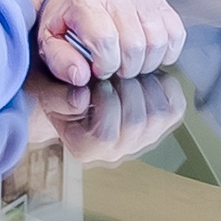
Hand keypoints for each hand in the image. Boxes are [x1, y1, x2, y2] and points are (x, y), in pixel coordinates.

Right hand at [26, 64, 193, 166]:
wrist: (71, 87)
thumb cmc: (58, 89)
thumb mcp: (47, 92)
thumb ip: (58, 97)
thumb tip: (81, 98)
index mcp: (86, 149)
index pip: (105, 134)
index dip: (104, 98)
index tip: (95, 79)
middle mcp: (116, 151)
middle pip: (136, 122)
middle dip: (127, 87)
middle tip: (114, 70)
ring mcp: (140, 140)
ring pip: (158, 114)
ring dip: (145, 85)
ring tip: (127, 72)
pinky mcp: (160, 124)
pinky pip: (174, 105)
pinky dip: (163, 85)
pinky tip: (142, 77)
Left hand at [38, 0, 182, 84]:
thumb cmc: (67, 18)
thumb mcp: (50, 39)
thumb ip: (60, 60)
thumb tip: (80, 75)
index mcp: (84, 1)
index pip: (105, 40)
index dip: (105, 64)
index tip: (99, 70)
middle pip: (135, 44)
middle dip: (126, 68)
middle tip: (116, 68)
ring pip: (158, 40)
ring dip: (146, 62)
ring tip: (130, 62)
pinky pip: (175, 32)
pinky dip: (166, 52)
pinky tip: (149, 54)